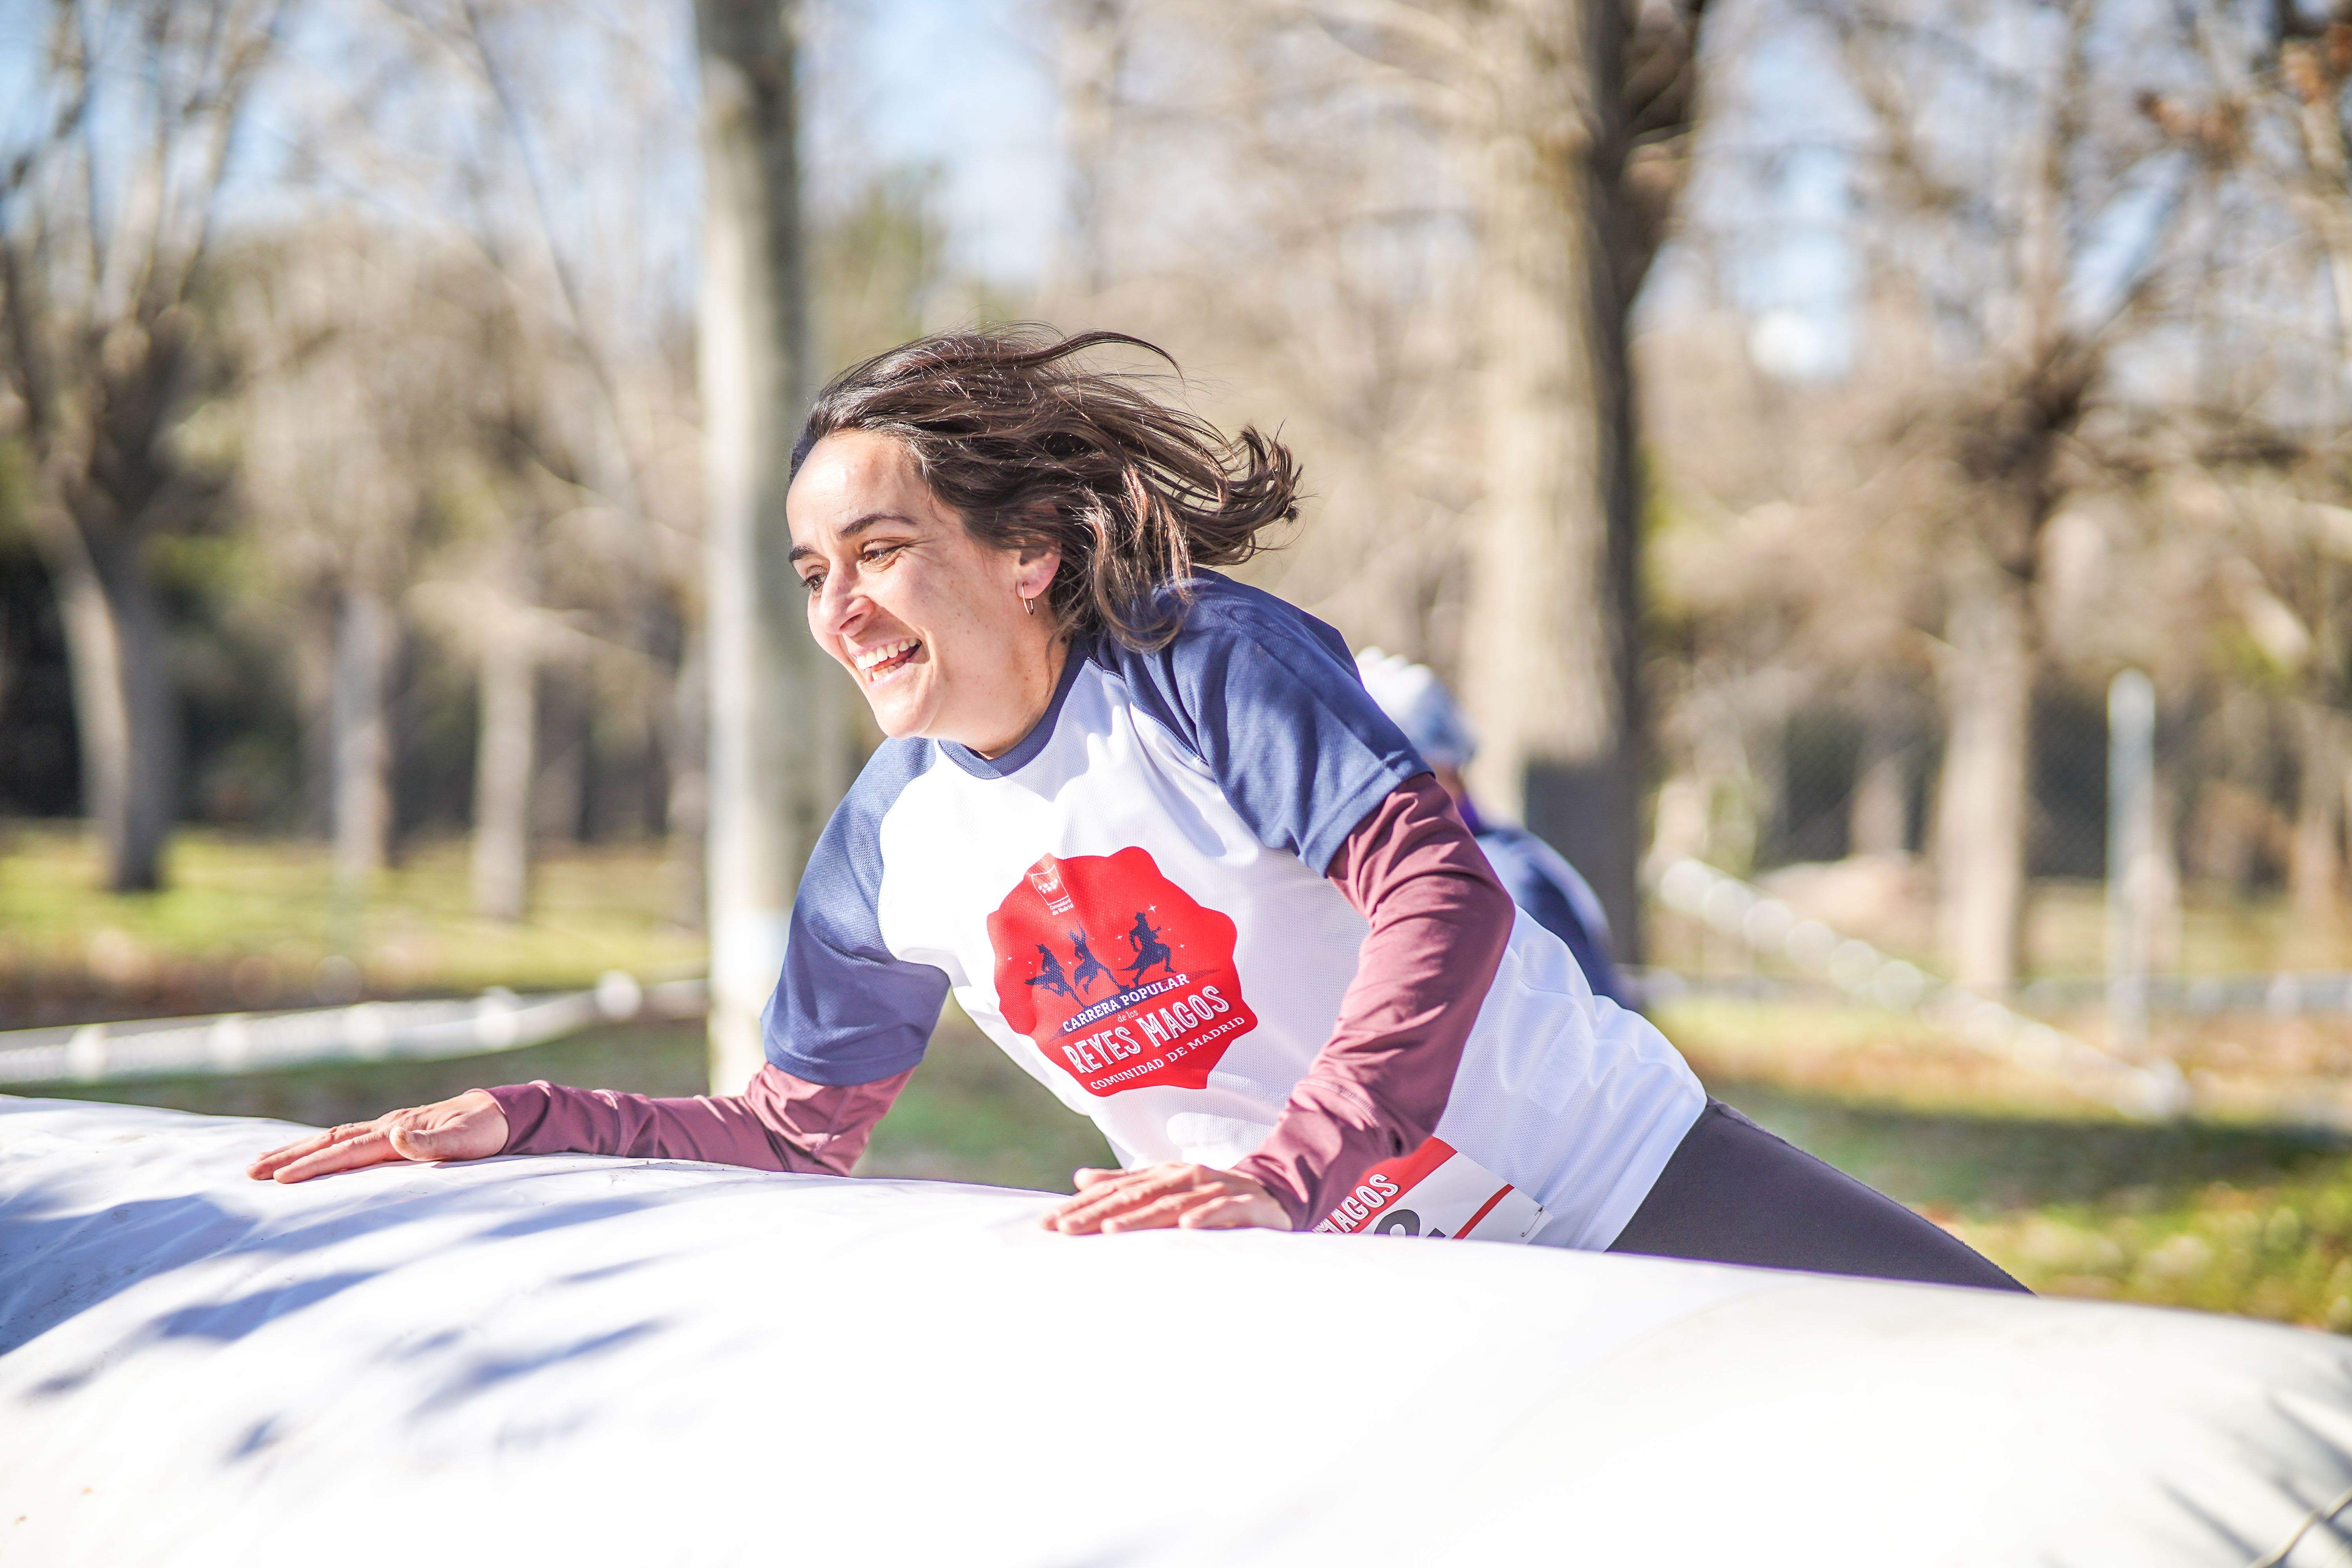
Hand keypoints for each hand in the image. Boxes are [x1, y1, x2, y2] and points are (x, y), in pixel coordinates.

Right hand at [246, 1090, 508, 1183]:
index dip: (314, 1165)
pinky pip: (347, 1141)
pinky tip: (307, 1156)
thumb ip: (434, 1140)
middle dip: (289, 1157)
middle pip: (329, 1142)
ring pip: (333, 1139)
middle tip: (250, 1173)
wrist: (502, 1114)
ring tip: (263, 1165)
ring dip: (298, 1151)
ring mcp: (387, 1128)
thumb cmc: (487, 1131)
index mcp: (398, 1131)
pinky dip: (321, 1148)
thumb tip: (395, 1133)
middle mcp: (386, 1127)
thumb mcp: (469, 1139)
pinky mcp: (392, 1133)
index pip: (347, 1151)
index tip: (282, 1179)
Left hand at [1042, 1162, 1290, 1234]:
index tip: (1048, 1225)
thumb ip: (1126, 1184)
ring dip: (1141, 1217)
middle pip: (1136, 1196)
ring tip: (1111, 1230)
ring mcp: (1215, 1189)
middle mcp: (1184, 1177)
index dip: (1081, 1207)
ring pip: (1172, 1203)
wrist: (1273, 1194)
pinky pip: (1224, 1211)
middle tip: (1066, 1230)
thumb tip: (1081, 1177)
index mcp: (1163, 1174)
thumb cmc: (1208, 1195)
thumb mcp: (1165, 1187)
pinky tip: (1186, 1226)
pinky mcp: (1247, 1205)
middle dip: (1098, 1213)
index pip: (1115, 1191)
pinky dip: (1205, 1216)